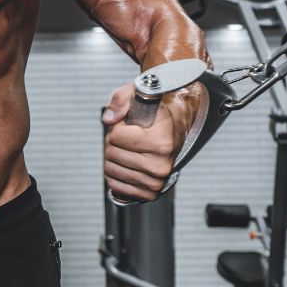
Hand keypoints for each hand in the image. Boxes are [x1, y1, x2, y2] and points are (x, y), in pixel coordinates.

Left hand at [101, 83, 191, 201]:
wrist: (177, 128)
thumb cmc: (157, 112)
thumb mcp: (138, 94)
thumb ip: (120, 100)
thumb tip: (108, 120)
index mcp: (162, 141)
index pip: (116, 137)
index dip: (116, 127)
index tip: (128, 124)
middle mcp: (161, 165)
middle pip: (111, 154)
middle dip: (113, 142)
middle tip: (127, 137)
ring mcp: (157, 181)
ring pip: (110, 170)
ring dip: (113, 157)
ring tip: (129, 148)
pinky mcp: (150, 193)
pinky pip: (116, 186)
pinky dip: (115, 174)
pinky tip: (126, 163)